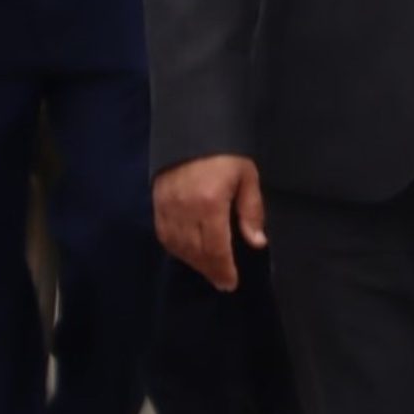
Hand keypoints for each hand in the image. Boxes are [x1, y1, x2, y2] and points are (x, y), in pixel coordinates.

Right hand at [153, 155, 265, 290]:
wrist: (191, 130)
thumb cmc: (226, 153)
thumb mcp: (247, 177)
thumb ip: (251, 211)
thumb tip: (257, 242)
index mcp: (210, 203)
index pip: (216, 247)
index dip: (223, 269)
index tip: (231, 283)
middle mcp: (185, 210)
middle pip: (196, 251)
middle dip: (210, 270)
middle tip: (222, 282)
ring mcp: (167, 209)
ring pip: (179, 247)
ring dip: (194, 263)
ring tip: (210, 271)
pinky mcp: (156, 205)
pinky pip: (165, 236)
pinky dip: (177, 250)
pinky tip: (189, 254)